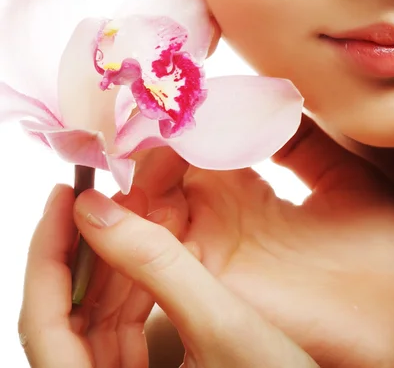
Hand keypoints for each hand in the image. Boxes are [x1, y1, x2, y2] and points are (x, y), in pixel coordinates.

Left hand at [18, 178, 316, 367]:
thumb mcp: (221, 322)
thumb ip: (157, 264)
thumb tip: (97, 209)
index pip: (43, 325)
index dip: (47, 255)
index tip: (65, 198)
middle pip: (66, 318)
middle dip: (86, 250)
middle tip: (103, 195)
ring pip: (95, 320)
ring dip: (112, 264)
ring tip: (132, 214)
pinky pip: (122, 328)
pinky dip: (134, 286)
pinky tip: (150, 252)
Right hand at [142, 117, 393, 367]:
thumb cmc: (388, 252)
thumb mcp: (344, 177)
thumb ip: (304, 139)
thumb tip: (276, 97)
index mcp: (253, 198)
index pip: (198, 152)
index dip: (188, 118)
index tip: (185, 85)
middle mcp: (225, 222)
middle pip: (165, 172)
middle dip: (158, 133)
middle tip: (162, 98)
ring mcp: (215, 251)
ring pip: (149, 201)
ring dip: (148, 160)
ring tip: (160, 121)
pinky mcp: (213, 280)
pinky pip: (155, 244)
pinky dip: (140, 206)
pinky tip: (157, 161)